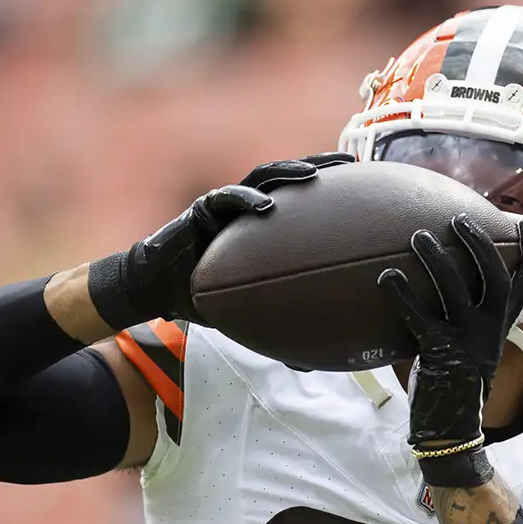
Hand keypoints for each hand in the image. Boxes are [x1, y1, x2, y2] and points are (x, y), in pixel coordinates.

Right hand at [88, 152, 353, 328]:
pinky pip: (225, 199)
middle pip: (288, 175)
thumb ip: (277, 321)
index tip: (363, 182)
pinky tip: (266, 204)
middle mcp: (247, 205)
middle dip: (319, 164)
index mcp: (262, 222)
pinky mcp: (201, 209)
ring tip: (313, 175)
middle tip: (349, 162)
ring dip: (287, 173)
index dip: (331, 186)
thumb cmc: (205, 294)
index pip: (302, 197)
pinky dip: (246, 199)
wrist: (159, 288)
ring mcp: (225, 204)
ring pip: (261, 177)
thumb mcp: (248, 307)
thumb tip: (310, 361)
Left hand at [378, 214, 522, 447]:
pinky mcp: (438, 354)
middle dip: (478, 242)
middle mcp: (489, 331)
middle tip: (457, 220)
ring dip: (437, 258)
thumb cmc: (456, 385)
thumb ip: (471, 321)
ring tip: (418, 236)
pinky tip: (386, 276)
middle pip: (494, 276)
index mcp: (500, 328)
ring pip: (455, 289)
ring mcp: (465, 341)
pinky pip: (419, 317)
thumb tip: (450, 288)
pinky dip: (401, 294)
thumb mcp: (474, 349)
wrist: (451, 430)